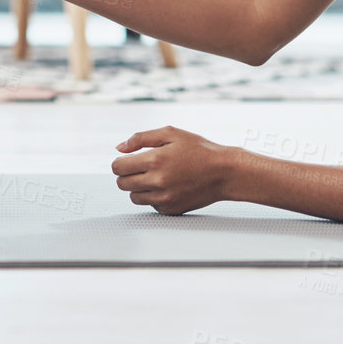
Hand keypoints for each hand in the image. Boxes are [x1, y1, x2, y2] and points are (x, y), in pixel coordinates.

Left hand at [111, 126, 238, 214]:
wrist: (224, 173)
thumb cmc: (198, 150)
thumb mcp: (171, 134)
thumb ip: (141, 138)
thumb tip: (119, 148)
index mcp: (155, 160)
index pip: (118, 167)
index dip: (119, 162)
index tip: (127, 160)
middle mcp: (157, 182)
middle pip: (122, 184)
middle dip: (126, 175)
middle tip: (139, 168)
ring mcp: (164, 198)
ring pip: (134, 197)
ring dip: (138, 187)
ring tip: (153, 176)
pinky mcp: (171, 209)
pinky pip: (150, 205)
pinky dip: (153, 197)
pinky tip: (166, 186)